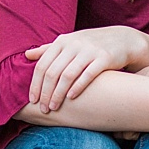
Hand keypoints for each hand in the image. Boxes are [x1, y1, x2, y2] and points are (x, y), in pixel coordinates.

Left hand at [24, 27, 143, 112]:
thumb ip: (48, 49)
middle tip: (43, 108)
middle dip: (45, 93)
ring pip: (67, 75)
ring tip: (54, 107)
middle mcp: (74, 44)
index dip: (35, 84)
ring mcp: (89, 50)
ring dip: (58, 94)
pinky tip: (71, 98)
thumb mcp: (69, 43)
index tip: (32, 100)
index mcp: (62, 41)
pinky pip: (87, 75)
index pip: (42, 65)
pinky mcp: (104, 58)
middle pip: (53, 72)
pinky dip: (77, 87)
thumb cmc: (90, 44)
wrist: (122, 39)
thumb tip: (26, 55)